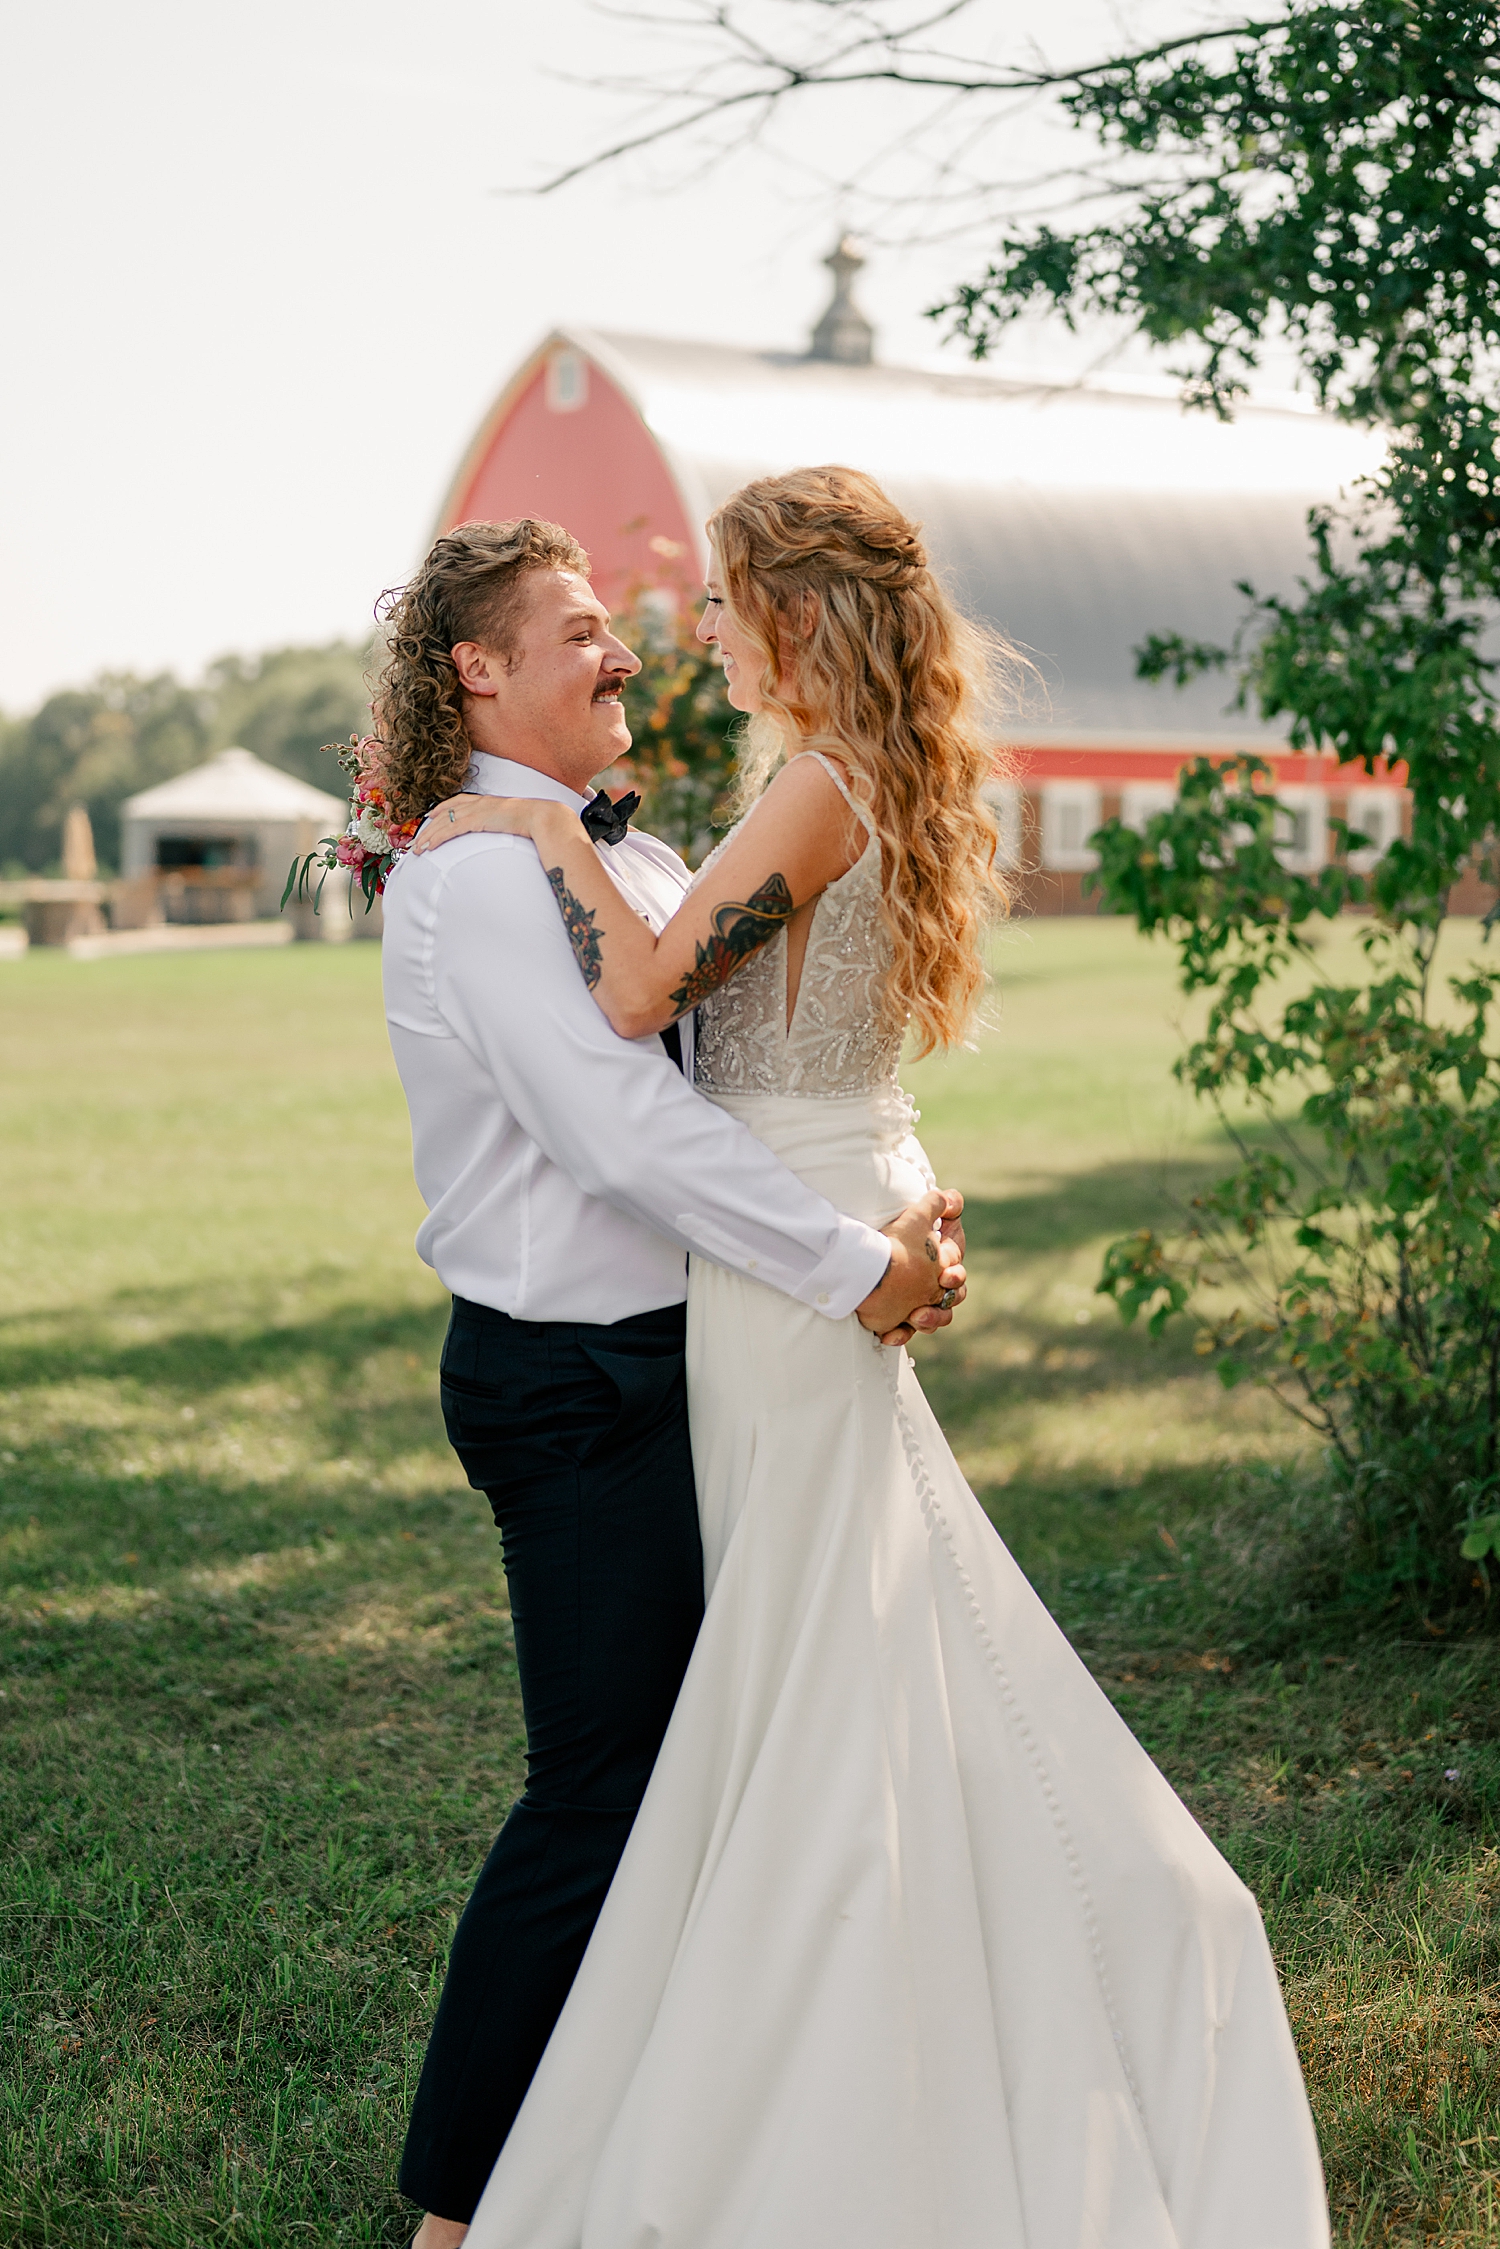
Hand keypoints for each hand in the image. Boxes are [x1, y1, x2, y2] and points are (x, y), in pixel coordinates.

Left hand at [411, 793, 550, 851]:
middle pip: (446, 813)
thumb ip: (505, 824)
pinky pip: (451, 829)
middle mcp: (479, 803)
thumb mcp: (515, 821)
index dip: (442, 809)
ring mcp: (477, 810)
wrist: (543, 818)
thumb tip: (506, 833)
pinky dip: (438, 838)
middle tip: (417, 840)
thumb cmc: (535, 822)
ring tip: (418, 848)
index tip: (430, 816)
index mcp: (487, 801)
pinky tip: (429, 846)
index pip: (458, 802)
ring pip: (444, 822)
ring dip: (429, 836)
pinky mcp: (477, 820)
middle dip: (429, 827)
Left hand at [856, 1189, 966, 1347]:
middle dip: (942, 1305)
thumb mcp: (919, 1216)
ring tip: (915, 1316)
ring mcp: (916, 1303)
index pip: (956, 1276)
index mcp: (942, 1268)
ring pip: (931, 1321)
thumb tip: (951, 1197)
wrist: (864, 1258)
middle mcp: (932, 1287)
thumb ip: (941, 1203)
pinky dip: (899, 1335)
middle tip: (927, 1303)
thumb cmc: (897, 1236)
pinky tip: (888, 1336)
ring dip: (928, 1321)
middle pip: (948, 1303)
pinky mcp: (897, 1319)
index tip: (945, 1274)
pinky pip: (903, 1333)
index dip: (955, 1275)